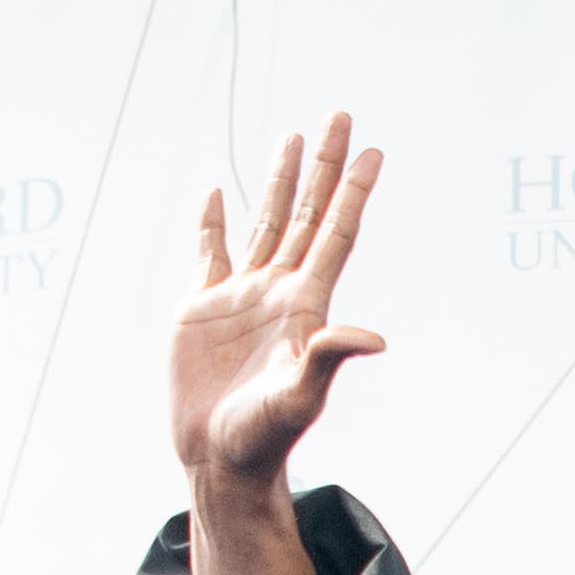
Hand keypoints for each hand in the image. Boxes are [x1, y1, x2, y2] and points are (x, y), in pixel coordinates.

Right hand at [172, 115, 389, 574]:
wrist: (219, 459)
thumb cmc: (264, 436)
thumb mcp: (299, 397)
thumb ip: (328, 360)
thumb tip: (373, 338)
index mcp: (305, 305)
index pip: (335, 233)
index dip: (352, 192)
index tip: (371, 150)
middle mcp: (278, 291)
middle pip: (307, 213)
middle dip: (323, 166)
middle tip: (339, 115)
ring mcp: (241, 297)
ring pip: (266, 223)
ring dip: (279, 180)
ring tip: (292, 138)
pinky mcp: (201, 310)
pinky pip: (209, 254)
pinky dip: (212, 223)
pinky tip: (215, 195)